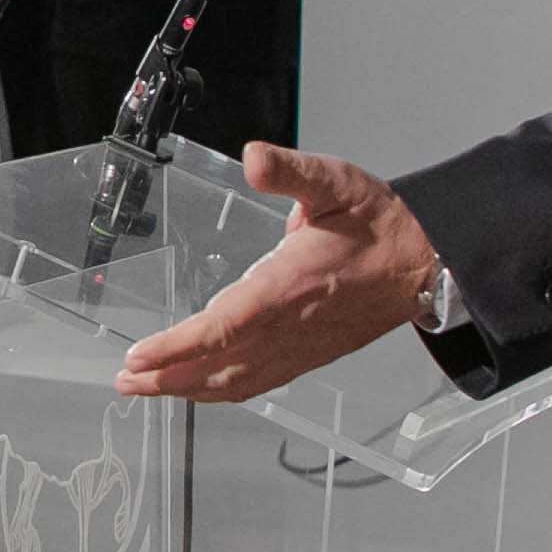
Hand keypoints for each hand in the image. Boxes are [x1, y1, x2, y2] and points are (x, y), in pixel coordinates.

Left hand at [116, 144, 443, 402]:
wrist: (427, 263)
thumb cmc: (380, 225)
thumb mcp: (335, 182)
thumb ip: (290, 172)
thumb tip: (255, 159)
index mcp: (288, 288)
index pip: (221, 329)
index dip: (177, 348)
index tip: (138, 355)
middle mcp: (289, 328)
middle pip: (218, 366)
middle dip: (166, 377)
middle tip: (123, 380)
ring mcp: (300, 348)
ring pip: (235, 382)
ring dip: (188, 389)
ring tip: (147, 388)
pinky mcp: (309, 357)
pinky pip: (258, 383)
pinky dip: (223, 391)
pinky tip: (202, 389)